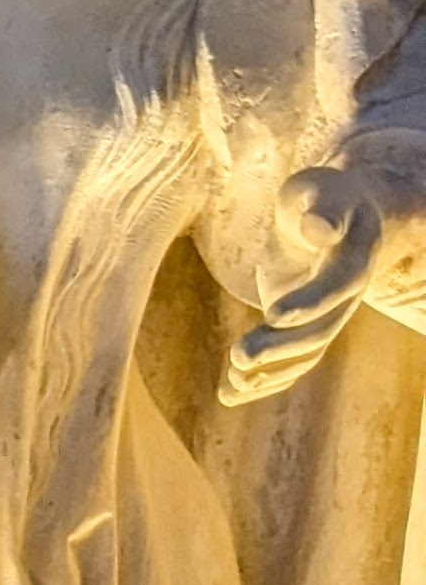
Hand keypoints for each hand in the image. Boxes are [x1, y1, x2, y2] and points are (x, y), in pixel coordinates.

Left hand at [228, 143, 425, 404]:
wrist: (330, 219)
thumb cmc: (316, 197)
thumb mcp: (316, 189)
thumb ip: (320, 206)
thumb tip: (319, 229)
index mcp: (355, 254)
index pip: (339, 283)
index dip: (311, 301)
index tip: (274, 313)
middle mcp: (348, 294)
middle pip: (321, 329)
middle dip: (281, 346)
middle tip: (239, 355)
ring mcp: (330, 316)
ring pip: (306, 353)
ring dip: (271, 372)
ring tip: (232, 380)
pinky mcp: (307, 330)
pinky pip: (291, 364)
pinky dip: (262, 381)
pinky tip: (229, 394)